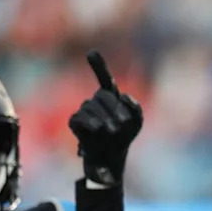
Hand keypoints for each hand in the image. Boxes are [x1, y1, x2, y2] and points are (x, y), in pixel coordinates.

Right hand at [69, 51, 142, 185]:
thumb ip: (135, 108)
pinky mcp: (75, 121)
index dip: (98, 66)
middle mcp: (96, 101)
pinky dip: (91, 123)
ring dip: (105, 120)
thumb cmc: (124, 137)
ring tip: (112, 132)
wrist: (111, 158)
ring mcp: (84, 110)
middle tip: (121, 126)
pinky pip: (80, 117)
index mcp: (111, 97)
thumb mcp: (137, 123)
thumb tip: (124, 96)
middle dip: (114, 110)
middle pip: (103, 96)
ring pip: (92, 106)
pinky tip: (97, 130)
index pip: (104, 78)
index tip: (91, 52)